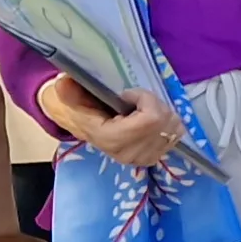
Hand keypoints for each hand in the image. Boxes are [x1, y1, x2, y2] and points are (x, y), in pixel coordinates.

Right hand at [40, 76, 185, 169]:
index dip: (145, 100)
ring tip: (142, 109)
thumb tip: (63, 82)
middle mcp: (129, 154)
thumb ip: (68, 90)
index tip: (127, 95)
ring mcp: (143, 159)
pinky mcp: (154, 158)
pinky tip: (150, 120)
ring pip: (174, 128)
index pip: (151, 119)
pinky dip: (168, 122)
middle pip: (165, 122)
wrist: (84, 127)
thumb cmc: (82, 108)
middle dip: (154, 103)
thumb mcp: (72, 96)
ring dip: (163, 112)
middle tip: (136, 100)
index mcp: (110, 140)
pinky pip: (176, 135)